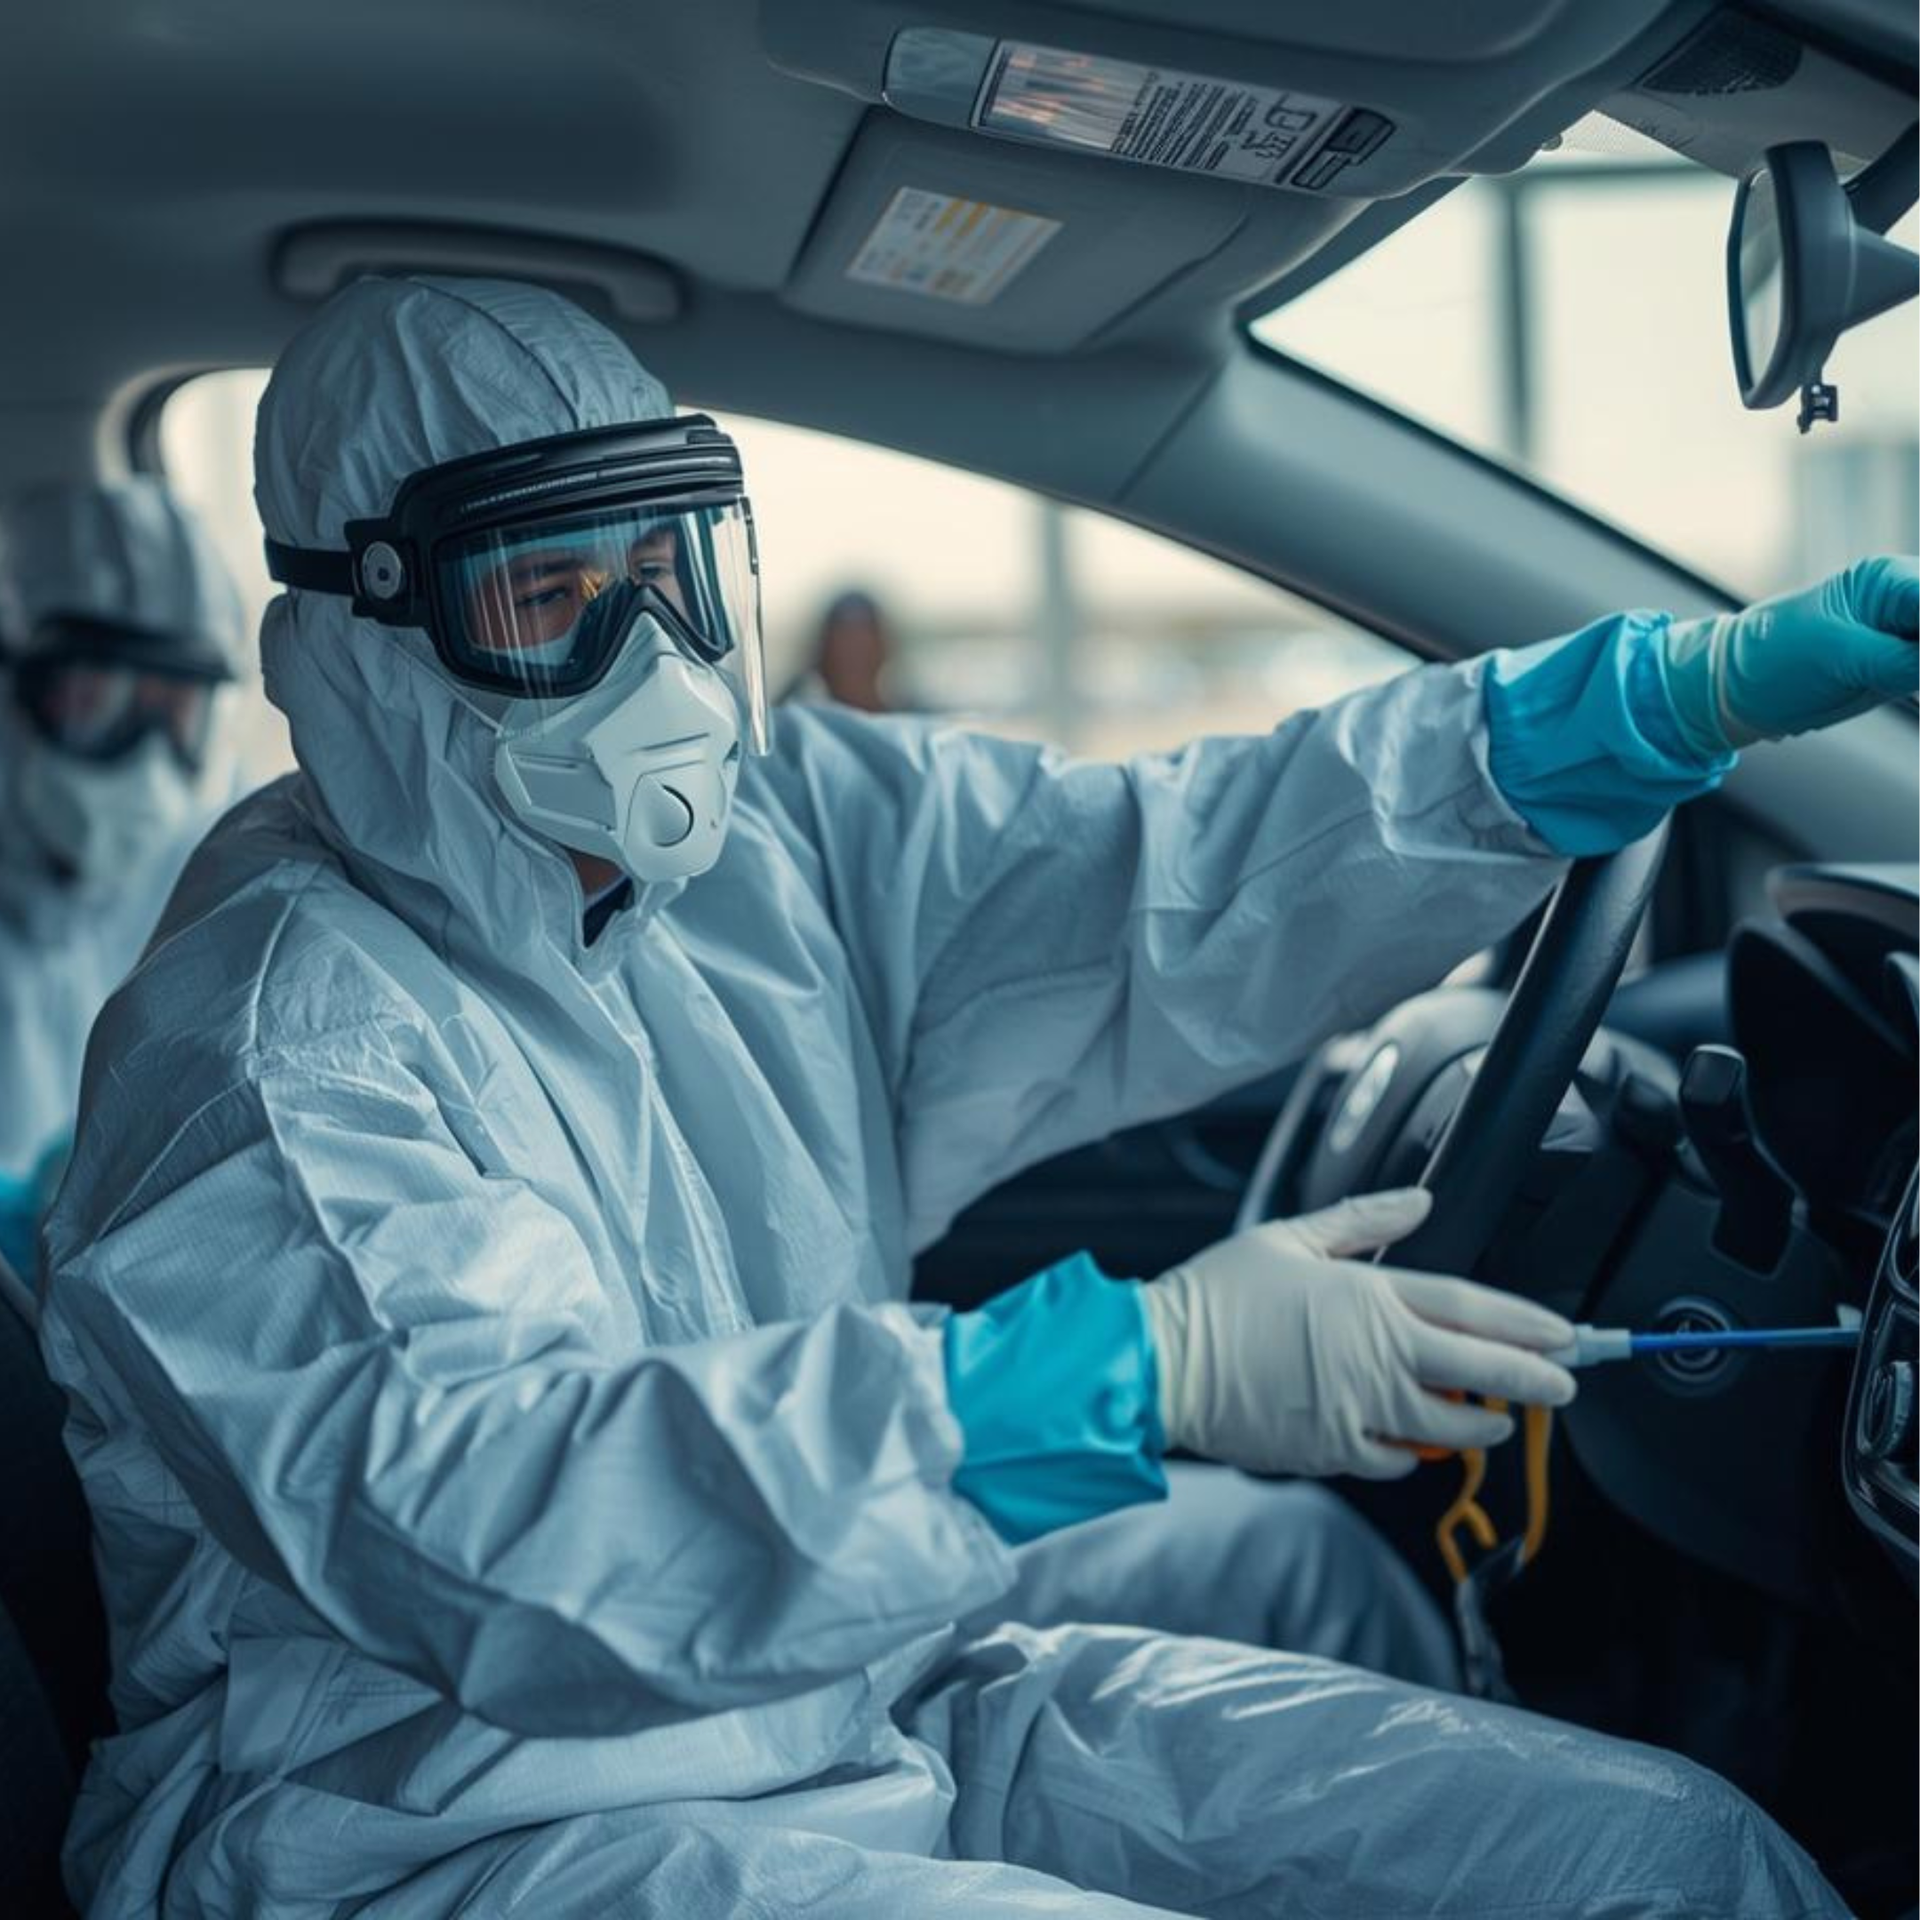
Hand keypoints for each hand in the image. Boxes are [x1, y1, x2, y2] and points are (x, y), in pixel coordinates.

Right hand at [1140, 1190, 1576, 1479]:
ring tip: (1496, 1419)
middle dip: (1534, 1379)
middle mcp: (1376, 1356)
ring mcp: (1358, 1410)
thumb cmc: (1216, 1298)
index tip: (1561, 1333)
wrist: (1163, 1363)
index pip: (1470, 1307)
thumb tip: (1420, 1204)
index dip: (1525, 1322)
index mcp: (1368, 1297)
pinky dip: (1412, 1451)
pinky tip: (1416, 1441)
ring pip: (1448, 1426)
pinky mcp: (1333, 1451)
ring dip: (1481, 1423)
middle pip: (1481, 1371)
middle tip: (1566, 1384)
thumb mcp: (1288, 1238)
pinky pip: (1396, 1460)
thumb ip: (1364, 1219)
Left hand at [1662, 555, 1918, 753]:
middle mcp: (1900, 597)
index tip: (1916, 667)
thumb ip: (1909, 659)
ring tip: (1909, 689)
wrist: (1733, 690)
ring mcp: (1902, 631)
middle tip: (1911, 681)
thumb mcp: (1843, 659)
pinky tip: (1915, 694)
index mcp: (1886, 580)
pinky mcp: (1899, 662)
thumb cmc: (1772, 663)